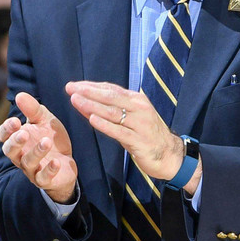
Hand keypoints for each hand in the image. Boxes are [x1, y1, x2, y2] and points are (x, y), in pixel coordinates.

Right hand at [0, 91, 77, 202]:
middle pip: (9, 151)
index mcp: (17, 139)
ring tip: (47, 142)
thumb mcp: (44, 120)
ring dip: (36, 152)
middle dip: (15, 142)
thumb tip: (20, 95)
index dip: (7, 129)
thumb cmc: (50, 138)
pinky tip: (57, 162)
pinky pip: (43, 178)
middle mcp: (20, 155)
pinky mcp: (45, 180)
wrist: (67, 160)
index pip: (3, 135)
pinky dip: (49, 170)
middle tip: (24, 133)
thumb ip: (32, 109)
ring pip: (27, 163)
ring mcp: (32, 169)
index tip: (16, 121)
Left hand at [66, 80, 185, 181]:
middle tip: (70, 89)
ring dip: (92, 105)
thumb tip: (88, 101)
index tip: (73, 85)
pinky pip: (119, 131)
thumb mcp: (132, 117)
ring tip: (75, 100)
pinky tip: (92, 119)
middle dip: (88, 92)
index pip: (111, 89)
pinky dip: (105, 125)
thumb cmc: (147, 135)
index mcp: (137, 100)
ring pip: (113, 112)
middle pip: (110, 97)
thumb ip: (113, 109)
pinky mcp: (139, 141)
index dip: (91, 86)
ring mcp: (140, 124)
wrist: (169, 155)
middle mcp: (139, 108)